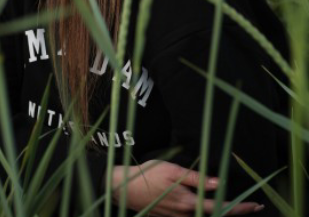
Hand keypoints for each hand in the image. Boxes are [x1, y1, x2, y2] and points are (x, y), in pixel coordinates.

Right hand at [110, 160, 263, 216]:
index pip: (220, 207)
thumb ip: (197, 178)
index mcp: (189, 202)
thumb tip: (218, 183)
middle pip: (215, 215)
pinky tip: (207, 205)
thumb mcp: (173, 170)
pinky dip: (204, 212)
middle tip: (252, 206)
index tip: (256, 206)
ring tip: (233, 206)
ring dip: (220, 212)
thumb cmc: (149, 174)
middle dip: (235, 212)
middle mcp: (186, 215)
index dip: (240, 208)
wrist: (126, 188)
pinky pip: (192, 216)